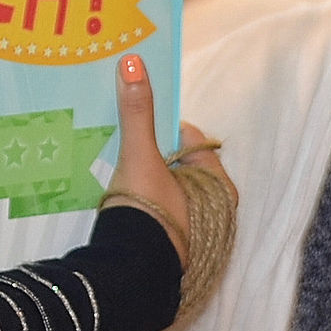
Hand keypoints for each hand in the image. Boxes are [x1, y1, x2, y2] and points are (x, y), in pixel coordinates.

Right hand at [108, 54, 233, 271]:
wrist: (132, 269)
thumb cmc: (148, 209)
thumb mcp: (140, 155)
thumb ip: (137, 112)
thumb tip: (132, 62)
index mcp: (217, 183)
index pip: (194, 140)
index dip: (166, 126)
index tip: (139, 119)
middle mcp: (212, 207)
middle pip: (179, 165)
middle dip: (152, 151)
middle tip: (122, 140)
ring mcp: (190, 228)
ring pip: (165, 188)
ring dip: (142, 176)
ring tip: (113, 165)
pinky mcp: (167, 243)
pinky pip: (152, 209)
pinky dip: (137, 199)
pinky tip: (114, 195)